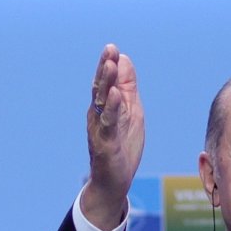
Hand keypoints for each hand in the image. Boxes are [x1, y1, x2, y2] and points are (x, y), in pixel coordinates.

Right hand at [79, 44, 143, 230]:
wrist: (113, 182)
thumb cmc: (122, 146)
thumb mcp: (131, 112)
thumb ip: (128, 88)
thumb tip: (124, 60)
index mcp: (105, 107)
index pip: (107, 82)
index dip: (109, 65)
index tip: (113, 48)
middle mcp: (99, 115)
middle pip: (100, 87)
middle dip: (104, 68)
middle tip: (109, 49)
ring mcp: (100, 129)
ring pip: (101, 102)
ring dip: (105, 83)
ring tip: (110, 65)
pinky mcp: (106, 144)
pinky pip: (108, 124)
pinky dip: (112, 109)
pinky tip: (116, 96)